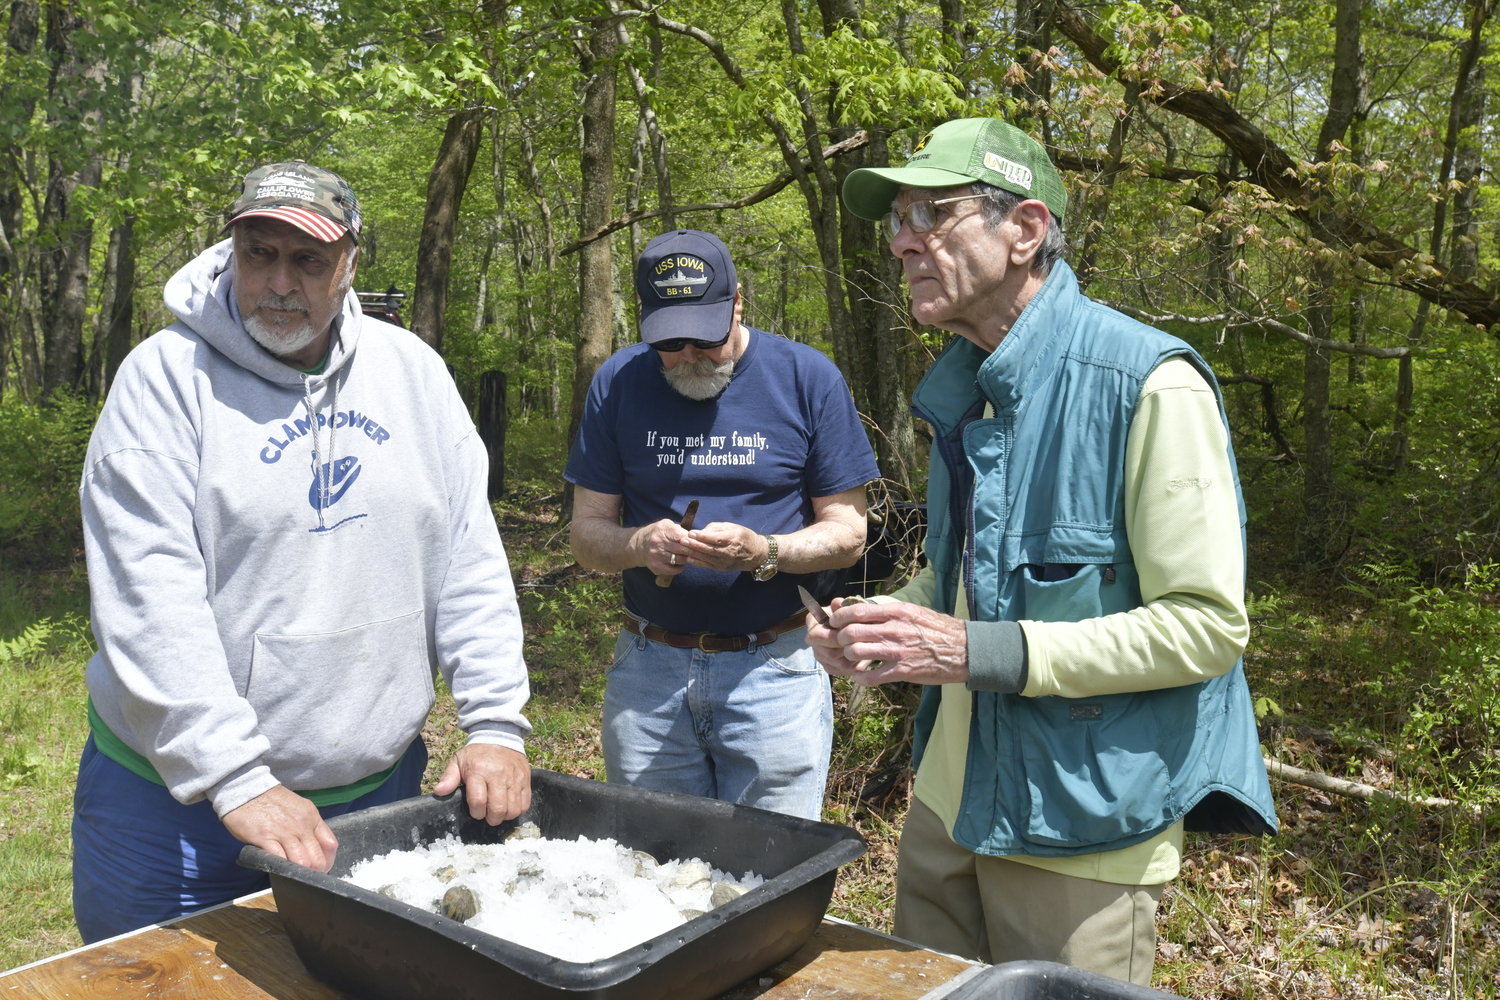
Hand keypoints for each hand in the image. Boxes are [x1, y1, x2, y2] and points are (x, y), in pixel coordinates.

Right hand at [221, 784, 337, 871]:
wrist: (247, 789)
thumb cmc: (272, 801)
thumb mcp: (299, 808)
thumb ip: (308, 826)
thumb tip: (314, 847)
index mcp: (312, 817)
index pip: (330, 845)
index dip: (328, 861)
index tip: (321, 868)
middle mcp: (302, 825)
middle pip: (318, 859)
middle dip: (314, 872)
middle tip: (306, 876)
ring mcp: (284, 832)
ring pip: (301, 863)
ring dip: (298, 873)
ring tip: (292, 874)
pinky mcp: (265, 838)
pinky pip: (279, 860)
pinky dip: (280, 867)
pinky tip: (278, 868)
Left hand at [433, 744, 531, 824]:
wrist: (499, 736)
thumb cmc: (476, 754)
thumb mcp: (458, 761)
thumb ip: (449, 778)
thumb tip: (439, 792)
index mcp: (479, 771)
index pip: (478, 801)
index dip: (476, 812)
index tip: (475, 811)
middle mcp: (498, 775)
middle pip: (498, 809)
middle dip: (491, 819)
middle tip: (488, 816)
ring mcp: (515, 778)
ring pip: (513, 809)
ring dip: (505, 816)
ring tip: (499, 811)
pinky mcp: (526, 779)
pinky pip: (525, 803)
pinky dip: (517, 810)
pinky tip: (510, 806)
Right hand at [632, 518, 691, 576]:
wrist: (639, 545)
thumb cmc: (658, 534)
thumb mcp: (667, 526)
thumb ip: (680, 530)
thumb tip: (696, 538)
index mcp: (662, 529)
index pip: (682, 537)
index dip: (691, 541)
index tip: (696, 542)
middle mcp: (657, 542)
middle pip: (682, 549)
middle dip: (691, 551)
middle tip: (696, 551)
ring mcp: (656, 555)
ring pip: (679, 560)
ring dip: (686, 559)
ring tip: (687, 556)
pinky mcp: (655, 566)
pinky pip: (673, 570)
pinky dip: (680, 568)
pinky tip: (680, 564)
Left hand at [679, 522, 767, 571]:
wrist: (756, 554)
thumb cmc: (743, 537)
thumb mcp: (733, 527)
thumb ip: (716, 528)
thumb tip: (701, 532)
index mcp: (733, 539)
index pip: (716, 539)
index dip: (702, 536)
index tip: (691, 532)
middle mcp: (730, 552)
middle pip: (709, 549)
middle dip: (695, 545)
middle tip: (683, 540)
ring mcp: (726, 562)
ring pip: (707, 558)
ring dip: (693, 553)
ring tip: (683, 548)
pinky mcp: (722, 568)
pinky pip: (708, 565)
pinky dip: (697, 562)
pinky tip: (689, 558)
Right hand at [806, 597, 869, 673]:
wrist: (854, 625)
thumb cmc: (848, 615)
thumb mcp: (846, 608)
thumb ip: (842, 606)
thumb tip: (837, 602)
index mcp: (812, 623)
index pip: (816, 636)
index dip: (831, 637)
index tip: (847, 634)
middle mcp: (812, 640)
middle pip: (826, 652)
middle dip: (844, 649)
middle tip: (858, 645)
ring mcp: (820, 655)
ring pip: (835, 663)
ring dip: (850, 658)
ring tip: (862, 651)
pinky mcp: (829, 666)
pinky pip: (839, 671)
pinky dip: (851, 666)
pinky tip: (861, 659)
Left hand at [813, 600, 968, 686]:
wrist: (965, 650)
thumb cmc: (938, 629)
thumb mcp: (914, 611)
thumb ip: (888, 612)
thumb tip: (862, 609)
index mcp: (896, 612)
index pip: (856, 611)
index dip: (839, 617)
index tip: (835, 622)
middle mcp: (894, 629)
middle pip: (851, 632)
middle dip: (840, 639)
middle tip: (842, 643)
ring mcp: (898, 651)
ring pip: (857, 652)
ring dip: (849, 657)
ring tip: (852, 658)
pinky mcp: (903, 671)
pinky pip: (871, 677)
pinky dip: (861, 678)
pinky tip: (861, 676)